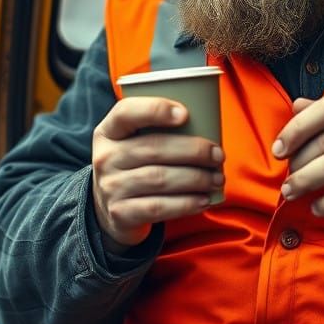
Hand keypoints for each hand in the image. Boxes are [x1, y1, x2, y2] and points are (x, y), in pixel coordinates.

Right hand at [92, 97, 224, 248]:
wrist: (111, 210)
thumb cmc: (135, 167)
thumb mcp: (133, 143)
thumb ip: (158, 129)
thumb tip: (208, 123)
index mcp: (108, 132)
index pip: (126, 112)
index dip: (155, 109)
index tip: (185, 114)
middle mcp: (105, 158)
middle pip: (153, 148)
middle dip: (193, 151)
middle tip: (218, 155)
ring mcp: (110, 187)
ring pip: (159, 179)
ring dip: (196, 178)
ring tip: (217, 179)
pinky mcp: (120, 214)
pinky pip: (158, 207)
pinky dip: (186, 204)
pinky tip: (204, 200)